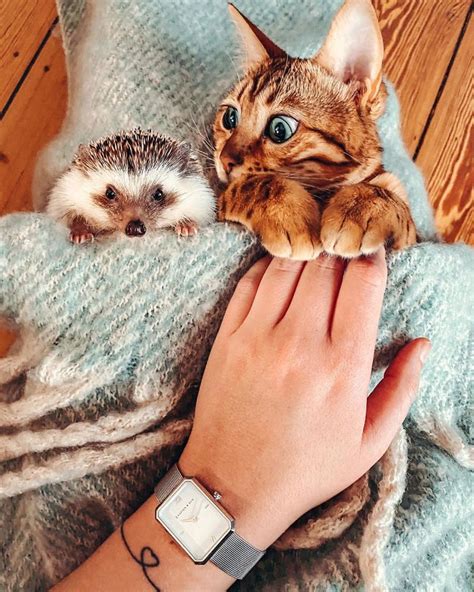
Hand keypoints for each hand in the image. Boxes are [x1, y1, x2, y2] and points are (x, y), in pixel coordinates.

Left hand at [180, 249, 429, 549]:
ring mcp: (257, 338)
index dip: (373, 259)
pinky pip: (249, 283)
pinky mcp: (227, 339)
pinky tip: (281, 268)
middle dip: (340, 249)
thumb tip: (422, 343)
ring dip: (306, 251)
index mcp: (342, 368)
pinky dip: (268, 266)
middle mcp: (299, 345)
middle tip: (344, 247)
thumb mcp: (369, 441)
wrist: (233, 485)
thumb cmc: (307, 467)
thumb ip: (401, 388)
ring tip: (315, 251)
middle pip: (325, 266)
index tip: (373, 254)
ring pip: (286, 266)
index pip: (363, 284)